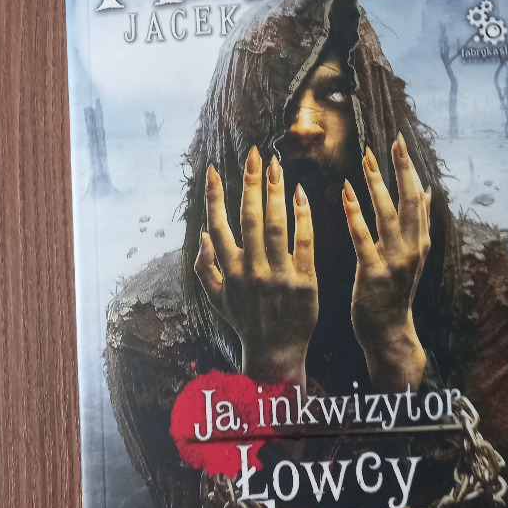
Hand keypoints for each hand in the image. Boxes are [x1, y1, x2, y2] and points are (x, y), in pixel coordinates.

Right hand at [194, 146, 318, 386]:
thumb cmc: (245, 323)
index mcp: (230, 271)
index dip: (214, 195)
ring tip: (277, 165)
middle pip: (250, 217)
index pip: (218, 224)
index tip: (213, 167)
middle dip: (251, 182)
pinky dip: (303, 216)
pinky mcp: (305, 280)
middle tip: (255, 154)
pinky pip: (304, 242)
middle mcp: (252, 270)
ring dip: (275, 191)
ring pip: (276, 224)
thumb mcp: (217, 298)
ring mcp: (279, 274)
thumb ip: (205, 267)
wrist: (275, 353)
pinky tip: (301, 194)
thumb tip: (202, 235)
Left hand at [342, 133, 431, 390]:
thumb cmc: (394, 292)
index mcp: (419, 241)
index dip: (409, 168)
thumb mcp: (412, 255)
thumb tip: (427, 190)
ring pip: (389, 215)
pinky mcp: (374, 274)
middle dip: (401, 169)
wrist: (389, 332)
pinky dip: (356, 214)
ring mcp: (395, 262)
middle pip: (410, 201)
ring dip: (378, 185)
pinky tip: (346, 193)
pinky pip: (365, 239)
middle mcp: (412, 248)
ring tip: (367, 159)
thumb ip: (418, 223)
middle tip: (392, 141)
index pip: (417, 197)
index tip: (400, 142)